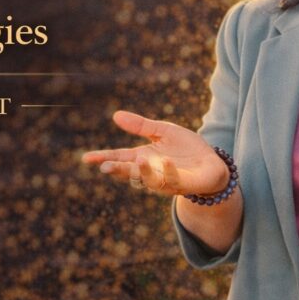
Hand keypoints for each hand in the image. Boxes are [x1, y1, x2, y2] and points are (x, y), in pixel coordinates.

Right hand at [81, 111, 230, 195]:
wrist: (211, 164)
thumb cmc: (185, 149)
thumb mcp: (163, 131)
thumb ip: (141, 125)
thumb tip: (115, 115)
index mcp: (142, 157)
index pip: (119, 158)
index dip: (103, 158)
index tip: (87, 158)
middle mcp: (150, 171)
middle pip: (129, 171)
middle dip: (118, 170)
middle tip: (105, 167)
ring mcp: (165, 179)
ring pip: (149, 179)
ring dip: (142, 171)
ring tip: (138, 159)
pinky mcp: (182, 184)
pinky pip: (173, 179)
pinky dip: (169, 170)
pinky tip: (165, 160)